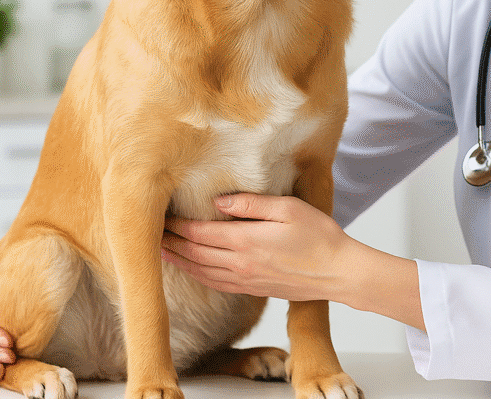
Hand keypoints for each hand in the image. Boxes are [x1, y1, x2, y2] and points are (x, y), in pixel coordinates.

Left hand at [161, 194, 353, 302]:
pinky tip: (192, 269)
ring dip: (179, 261)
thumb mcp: (288, 208)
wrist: (339, 273)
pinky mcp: (254, 289)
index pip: (199, 233)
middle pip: (194, 254)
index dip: (177, 225)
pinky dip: (198, 276)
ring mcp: (246, 279)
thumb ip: (251, 204)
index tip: (161, 215)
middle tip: (151, 233)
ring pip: (201, 272)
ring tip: (161, 251)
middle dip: (170, 243)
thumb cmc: (319, 236)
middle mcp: (240, 264)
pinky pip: (216, 284)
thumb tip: (218, 201)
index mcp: (246, 241)